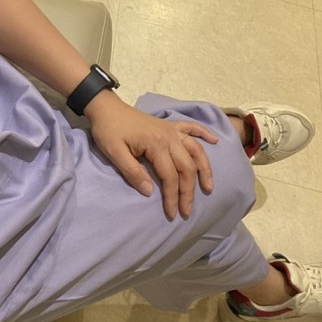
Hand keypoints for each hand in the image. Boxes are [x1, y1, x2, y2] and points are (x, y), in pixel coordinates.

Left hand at [85, 91, 218, 218]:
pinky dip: (205, 133)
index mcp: (156, 144)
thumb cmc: (108, 131)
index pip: (170, 176)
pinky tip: (215, 140)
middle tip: (187, 211)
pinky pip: (192, 128)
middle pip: (186, 167)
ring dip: (204, 169)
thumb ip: (132, 172)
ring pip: (196, 150)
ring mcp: (171, 129)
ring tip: (208, 187)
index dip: (172, 196)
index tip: (172, 213)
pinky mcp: (169, 125)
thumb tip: (149, 192)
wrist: (106, 108)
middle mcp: (169, 137)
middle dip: (188, 191)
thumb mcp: (114, 153)